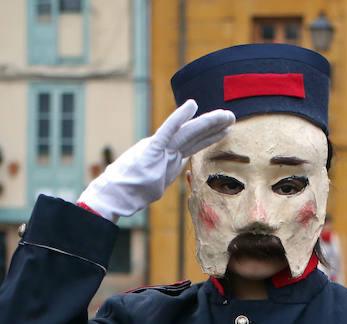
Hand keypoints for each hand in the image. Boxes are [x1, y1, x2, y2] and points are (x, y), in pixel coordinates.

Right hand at [77, 100, 234, 221]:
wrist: (114, 195)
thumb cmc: (128, 188)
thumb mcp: (153, 180)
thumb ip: (167, 169)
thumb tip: (179, 165)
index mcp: (167, 158)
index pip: (192, 145)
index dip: (209, 136)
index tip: (223, 128)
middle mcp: (167, 153)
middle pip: (195, 137)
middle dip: (214, 126)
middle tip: (231, 116)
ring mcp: (161, 152)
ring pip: (189, 135)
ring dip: (209, 125)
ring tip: (226, 116)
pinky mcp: (151, 150)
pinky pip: (168, 132)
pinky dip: (180, 117)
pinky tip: (191, 105)